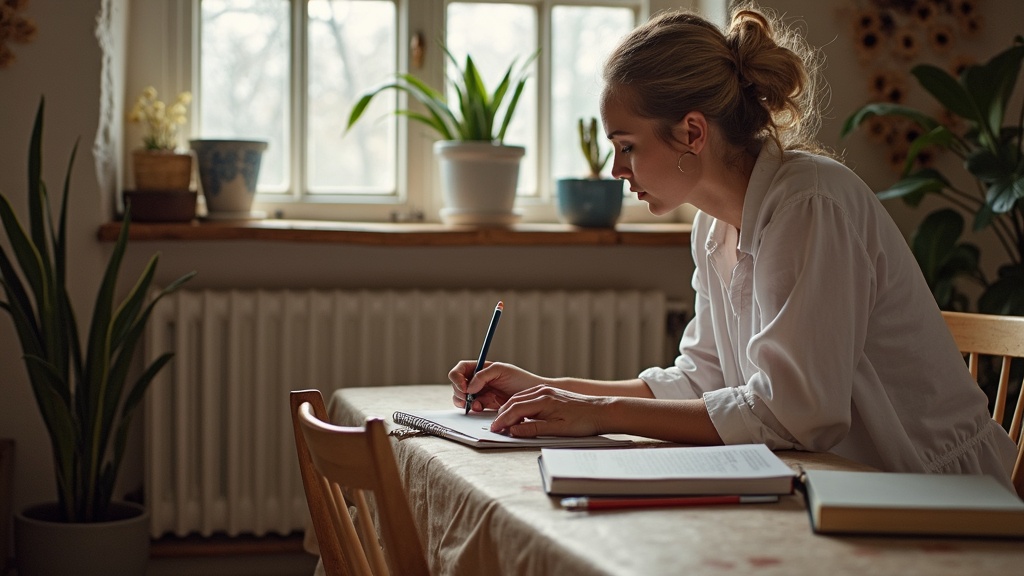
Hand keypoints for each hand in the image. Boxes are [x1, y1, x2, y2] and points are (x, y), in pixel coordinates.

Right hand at [449, 361, 543, 411]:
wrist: (531, 397)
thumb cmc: (520, 380)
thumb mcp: (501, 370)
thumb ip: (483, 375)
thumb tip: (469, 387)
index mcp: (480, 368)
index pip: (460, 369)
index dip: (457, 377)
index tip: (464, 386)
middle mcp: (477, 380)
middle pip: (457, 384)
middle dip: (459, 391)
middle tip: (467, 397)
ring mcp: (480, 393)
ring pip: (460, 397)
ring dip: (463, 401)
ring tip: (476, 404)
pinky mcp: (484, 405)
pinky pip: (470, 407)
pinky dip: (471, 409)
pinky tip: (480, 408)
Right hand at [491, 386, 610, 437]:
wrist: (601, 411)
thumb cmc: (583, 422)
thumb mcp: (558, 430)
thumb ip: (533, 429)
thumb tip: (513, 430)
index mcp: (543, 401)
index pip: (515, 409)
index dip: (503, 420)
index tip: (495, 429)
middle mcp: (543, 392)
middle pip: (514, 401)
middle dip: (502, 414)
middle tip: (496, 426)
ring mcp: (547, 390)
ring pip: (520, 397)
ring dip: (509, 408)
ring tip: (503, 421)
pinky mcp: (551, 392)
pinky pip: (529, 396)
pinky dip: (519, 404)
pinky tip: (519, 412)